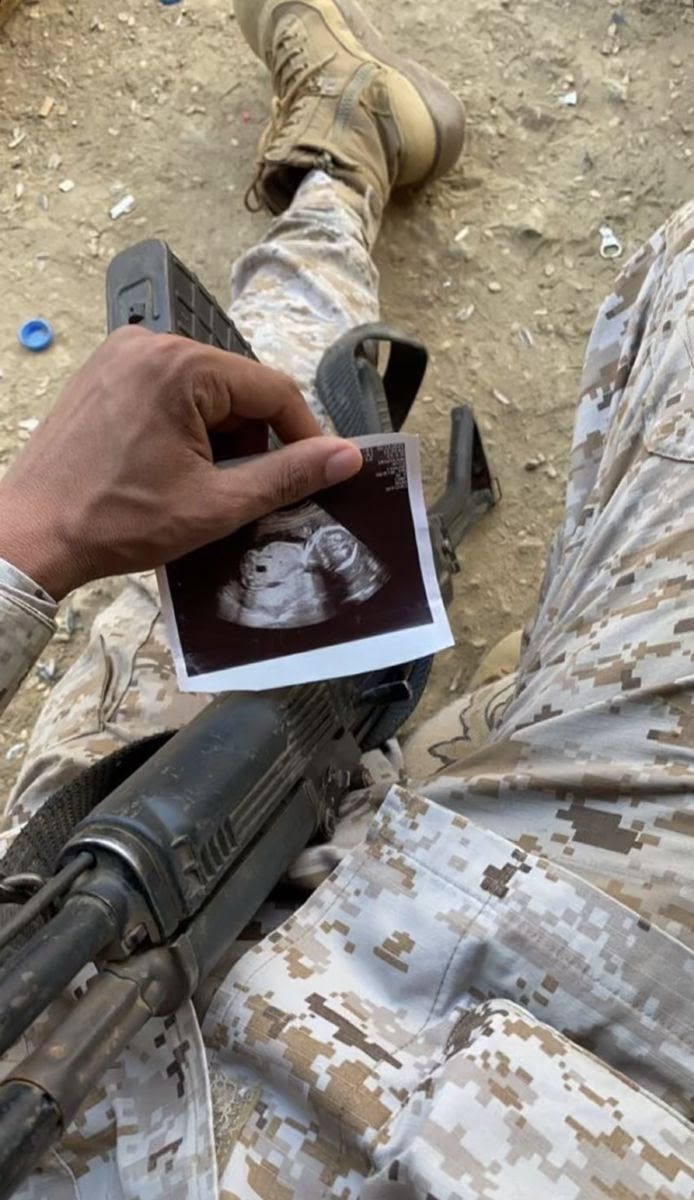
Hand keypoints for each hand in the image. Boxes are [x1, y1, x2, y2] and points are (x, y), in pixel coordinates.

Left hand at [0, 325, 361, 598]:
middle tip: (238, 493)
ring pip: (205, 392)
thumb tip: (347, 457)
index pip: (274, 390)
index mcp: (182, 366)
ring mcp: (123, 355)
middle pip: (238, 389)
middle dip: (251, 442)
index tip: (318, 475)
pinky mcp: (105, 373)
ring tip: (195, 487)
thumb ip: (289, 476)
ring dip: (218, 438)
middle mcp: (151, 344)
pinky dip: (185, 427)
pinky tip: (167, 469)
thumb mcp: (218, 504)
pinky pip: (169, 391)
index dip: (305, 436)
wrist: (31, 534)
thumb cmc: (117, 521)